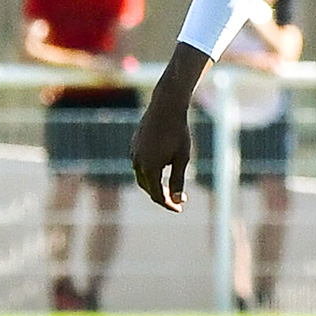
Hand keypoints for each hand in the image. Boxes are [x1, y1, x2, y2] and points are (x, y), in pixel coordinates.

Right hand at [131, 92, 194, 211]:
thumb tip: (176, 201)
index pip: (157, 195)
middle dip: (161, 196)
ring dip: (154, 184)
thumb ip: (177, 181)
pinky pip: (139, 165)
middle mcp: (137, 163)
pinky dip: (149, 173)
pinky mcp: (134, 145)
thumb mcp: (182, 158)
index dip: (169, 204)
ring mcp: (133, 153)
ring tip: (169, 187)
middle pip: (148, 188)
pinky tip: (161, 169)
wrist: (166, 107)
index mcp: (149, 168)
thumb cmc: (178, 132)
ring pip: (142, 177)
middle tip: (177, 199)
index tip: (180, 208)